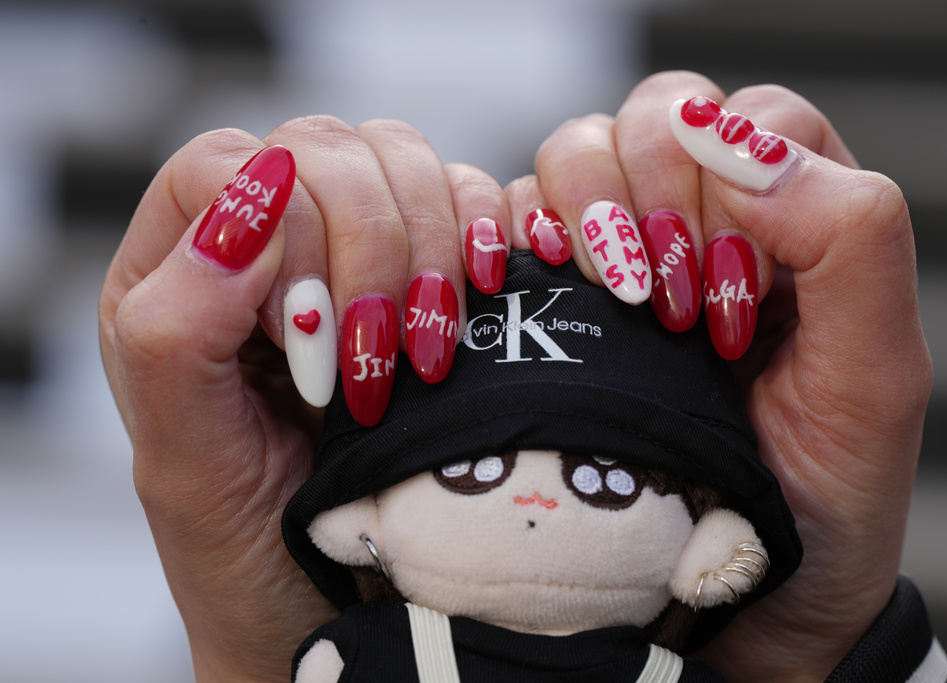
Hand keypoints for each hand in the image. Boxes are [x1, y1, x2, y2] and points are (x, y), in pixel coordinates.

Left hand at [99, 117, 509, 681]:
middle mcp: (264, 247)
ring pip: (401, 157)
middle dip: (367, 248)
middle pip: (324, 150)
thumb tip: (250, 205)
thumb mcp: (185, 454)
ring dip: (430, 244)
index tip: (308, 335)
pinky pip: (469, 197)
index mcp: (178, 274)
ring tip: (427, 354)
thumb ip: (177, 329)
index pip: (224, 165)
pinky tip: (484, 290)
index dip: (283, 228)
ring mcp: (352, 251)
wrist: (332, 603)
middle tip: (373, 361)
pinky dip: (485, 231)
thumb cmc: (246, 538)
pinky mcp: (429, 270)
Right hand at [509, 71, 931, 680]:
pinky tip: (532, 289)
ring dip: (580, 211)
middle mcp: (711, 216)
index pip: (754, 120)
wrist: (736, 590)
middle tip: (665, 306)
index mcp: (802, 217)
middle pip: (657, 114)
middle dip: (648, 194)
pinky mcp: (559, 286)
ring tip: (614, 309)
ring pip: (577, 148)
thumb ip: (854, 241)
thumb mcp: (875, 375)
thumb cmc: (816, 491)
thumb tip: (752, 155)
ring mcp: (626, 246)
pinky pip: (513, 210)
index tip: (727, 298)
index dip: (729, 188)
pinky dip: (513, 234)